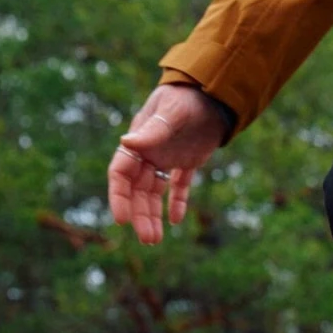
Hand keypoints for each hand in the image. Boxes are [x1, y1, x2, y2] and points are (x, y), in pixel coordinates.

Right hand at [107, 84, 227, 245]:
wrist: (213, 92)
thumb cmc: (187, 98)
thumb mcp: (170, 113)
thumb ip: (151, 131)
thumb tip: (126, 142)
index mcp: (139, 142)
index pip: (121, 174)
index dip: (119, 197)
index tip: (122, 220)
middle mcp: (149, 152)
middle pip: (137, 190)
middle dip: (140, 215)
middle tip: (148, 240)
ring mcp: (167, 157)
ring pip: (155, 192)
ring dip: (153, 215)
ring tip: (155, 240)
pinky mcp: (187, 161)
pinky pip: (179, 186)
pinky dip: (177, 202)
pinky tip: (176, 221)